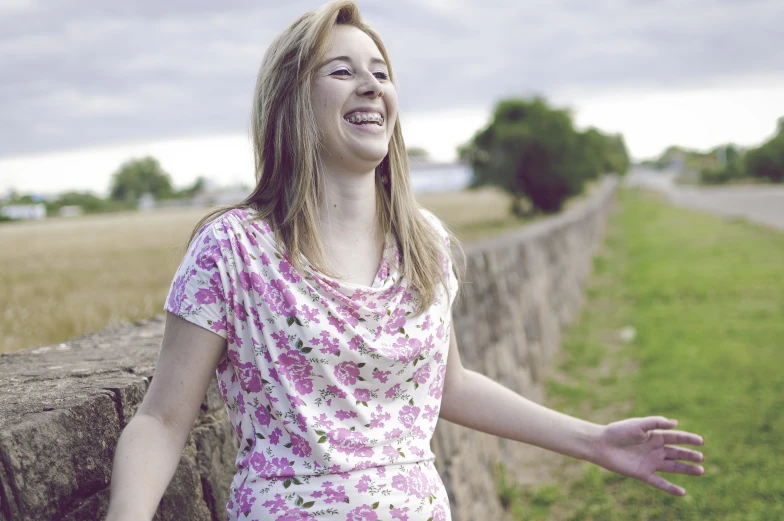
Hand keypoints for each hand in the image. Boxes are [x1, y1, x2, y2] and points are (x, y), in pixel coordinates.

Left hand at [588, 416, 704, 495]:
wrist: (601, 444)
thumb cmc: (618, 431)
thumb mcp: (637, 424)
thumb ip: (655, 423)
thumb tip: (675, 423)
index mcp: (654, 436)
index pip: (675, 437)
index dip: (688, 439)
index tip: (701, 441)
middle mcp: (654, 450)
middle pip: (676, 453)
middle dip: (689, 455)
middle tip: (702, 457)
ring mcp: (650, 462)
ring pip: (672, 467)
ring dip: (686, 470)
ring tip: (701, 471)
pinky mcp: (643, 473)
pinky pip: (660, 482)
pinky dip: (670, 488)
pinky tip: (683, 492)